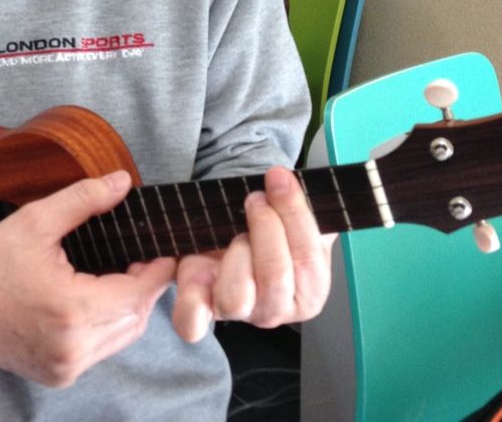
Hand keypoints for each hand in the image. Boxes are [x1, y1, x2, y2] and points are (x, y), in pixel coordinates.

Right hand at [0, 170, 177, 386]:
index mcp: (71, 310)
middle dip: (144, 287)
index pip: (138, 294)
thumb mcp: (34, 221)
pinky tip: (96, 299)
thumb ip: (83, 199)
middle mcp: (73, 347)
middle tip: (141, 257)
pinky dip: (108, 325)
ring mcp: (66, 367)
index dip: (156, 271)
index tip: (164, 250)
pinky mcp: (59, 376)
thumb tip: (123, 182)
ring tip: (120, 275)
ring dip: (129, 308)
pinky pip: (101, 349)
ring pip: (122, 337)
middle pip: (136, 319)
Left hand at [171, 166, 333, 341]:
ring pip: (236, 297)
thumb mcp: (295, 214)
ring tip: (235, 232)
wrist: (238, 237)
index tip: (279, 179)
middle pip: (275, 279)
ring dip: (235, 255)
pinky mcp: (202, 310)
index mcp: (309, 289)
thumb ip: (303, 204)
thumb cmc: (269, 228)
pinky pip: (193, 323)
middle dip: (265, 229)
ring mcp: (238, 312)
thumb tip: (293, 182)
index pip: (308, 260)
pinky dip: (192, 299)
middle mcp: (275, 308)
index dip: (293, 214)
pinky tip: (198, 270)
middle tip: (256, 199)